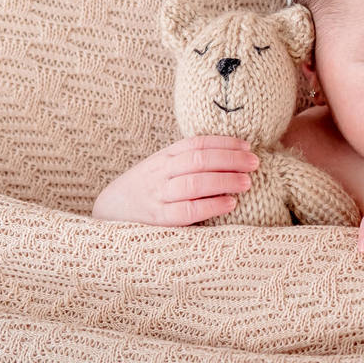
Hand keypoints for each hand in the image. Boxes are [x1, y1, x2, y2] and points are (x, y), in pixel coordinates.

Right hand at [92, 135, 258, 225]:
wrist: (109, 211)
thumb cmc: (146, 189)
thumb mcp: (162, 168)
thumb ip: (188, 162)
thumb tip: (231, 156)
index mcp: (164, 156)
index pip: (197, 143)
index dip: (224, 143)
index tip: (247, 146)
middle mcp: (160, 172)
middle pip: (199, 160)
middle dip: (230, 160)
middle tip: (254, 163)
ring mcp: (158, 195)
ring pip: (193, 183)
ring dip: (224, 181)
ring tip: (247, 182)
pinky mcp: (158, 219)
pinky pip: (187, 212)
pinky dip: (211, 207)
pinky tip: (230, 204)